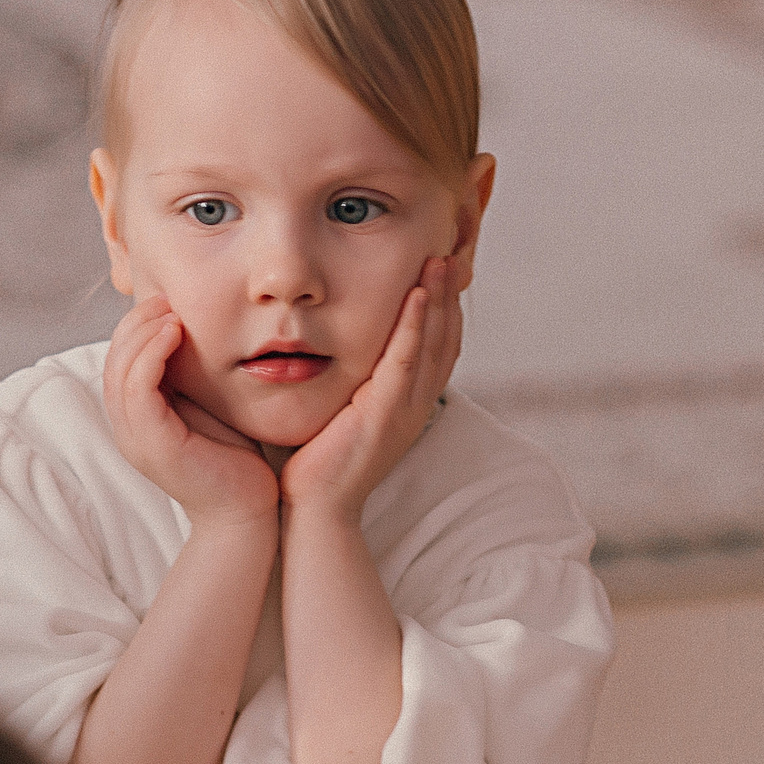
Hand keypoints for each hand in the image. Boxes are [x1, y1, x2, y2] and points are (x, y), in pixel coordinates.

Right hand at [103, 294, 279, 529]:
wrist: (247, 507)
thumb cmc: (233, 456)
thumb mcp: (204, 404)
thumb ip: (188, 375)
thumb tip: (193, 327)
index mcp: (135, 418)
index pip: (118, 360)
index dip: (135, 325)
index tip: (166, 299)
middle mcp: (126, 429)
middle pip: (112, 361)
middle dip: (135, 322)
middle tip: (165, 296)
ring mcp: (136, 439)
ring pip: (120, 372)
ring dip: (142, 333)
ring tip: (171, 310)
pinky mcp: (153, 445)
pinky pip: (138, 390)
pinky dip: (151, 356)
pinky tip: (175, 333)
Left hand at [280, 255, 461, 521]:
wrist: (316, 508)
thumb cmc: (322, 461)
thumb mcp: (347, 411)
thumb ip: (356, 381)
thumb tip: (343, 346)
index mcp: (410, 403)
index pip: (440, 347)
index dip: (445, 308)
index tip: (442, 271)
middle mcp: (416, 404)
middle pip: (445, 339)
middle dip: (448, 295)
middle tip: (448, 254)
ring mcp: (405, 410)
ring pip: (431, 344)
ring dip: (436, 299)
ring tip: (438, 261)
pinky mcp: (384, 414)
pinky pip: (405, 361)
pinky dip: (414, 326)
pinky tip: (415, 295)